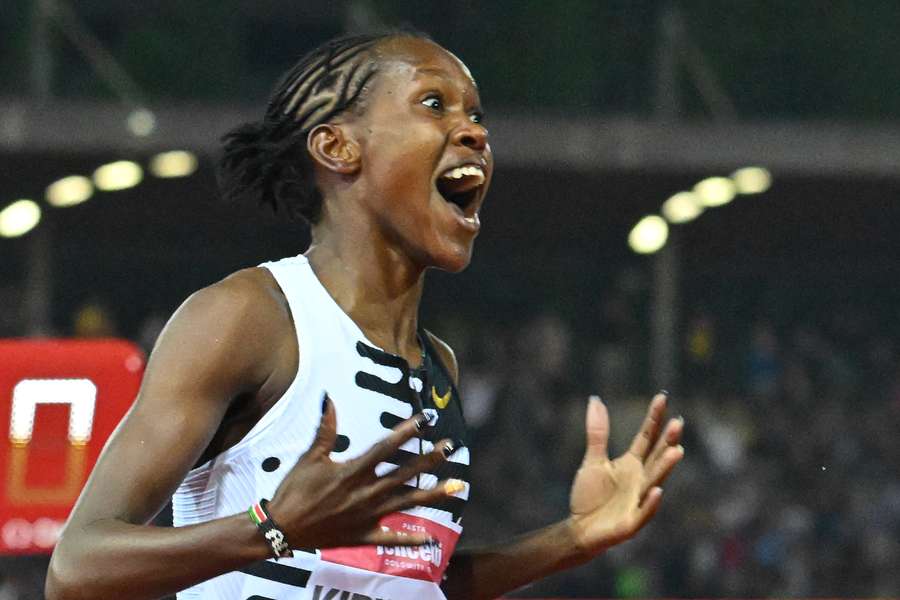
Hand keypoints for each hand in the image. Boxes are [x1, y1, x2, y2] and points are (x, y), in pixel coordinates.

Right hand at [267, 397, 460, 548]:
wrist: (283, 528)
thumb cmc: (295, 490)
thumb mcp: (310, 457)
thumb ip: (325, 429)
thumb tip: (328, 398)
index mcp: (353, 471)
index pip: (386, 447)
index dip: (407, 431)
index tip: (426, 419)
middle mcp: (366, 492)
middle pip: (405, 473)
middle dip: (430, 459)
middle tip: (450, 448)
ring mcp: (368, 515)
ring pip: (407, 502)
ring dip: (433, 494)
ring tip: (457, 486)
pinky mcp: (364, 535)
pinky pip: (392, 537)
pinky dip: (411, 538)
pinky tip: (431, 537)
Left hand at [566, 392, 683, 557]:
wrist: (579, 529)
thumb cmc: (590, 496)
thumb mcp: (593, 460)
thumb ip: (598, 433)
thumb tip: (596, 399)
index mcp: (632, 463)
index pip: (647, 437)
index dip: (654, 418)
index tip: (662, 397)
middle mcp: (640, 479)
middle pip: (656, 457)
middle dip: (667, 441)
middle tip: (678, 423)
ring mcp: (638, 500)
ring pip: (655, 480)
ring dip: (665, 467)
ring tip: (676, 451)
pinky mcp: (631, 522)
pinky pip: (644, 511)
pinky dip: (651, 502)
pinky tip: (658, 490)